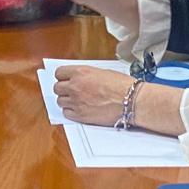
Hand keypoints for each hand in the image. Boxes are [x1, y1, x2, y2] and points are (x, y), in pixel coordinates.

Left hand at [52, 67, 185, 135]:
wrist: (131, 100)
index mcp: (80, 72)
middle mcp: (75, 86)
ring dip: (66, 101)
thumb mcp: (102, 72)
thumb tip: (81, 78)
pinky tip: (79, 109)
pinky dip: (71, 112)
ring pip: (60, 101)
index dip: (63, 76)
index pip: (59, 73)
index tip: (65, 79)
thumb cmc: (122, 85)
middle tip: (71, 91)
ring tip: (76, 101)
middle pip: (57, 88)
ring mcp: (76, 102)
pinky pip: (66, 113)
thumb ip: (87, 75)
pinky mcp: (81, 116)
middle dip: (63, 89)